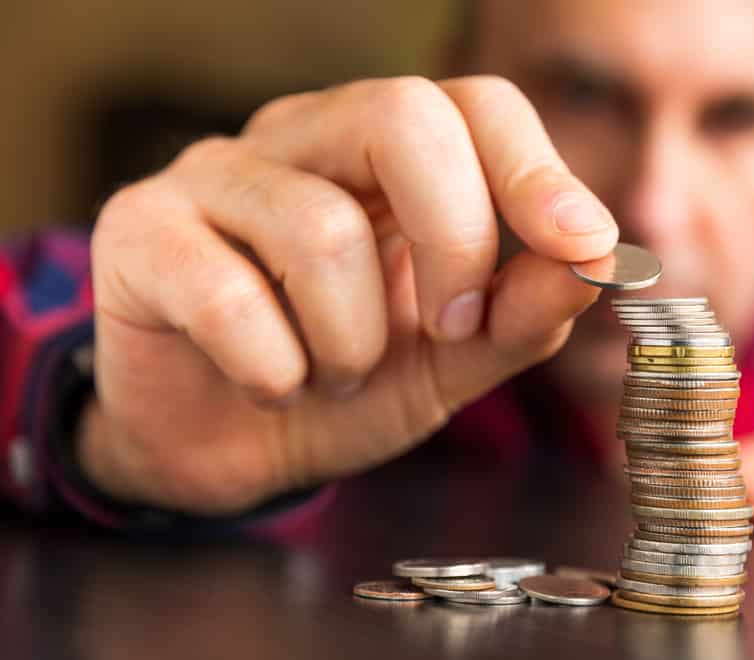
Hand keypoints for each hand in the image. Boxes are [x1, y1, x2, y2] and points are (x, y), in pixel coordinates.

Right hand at [84, 76, 618, 513]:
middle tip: (447, 330)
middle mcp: (300, 141)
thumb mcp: (450, 361)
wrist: (222, 443)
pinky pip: (227, 295)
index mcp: (384, 158)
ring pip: (320, 228)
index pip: (474, 106)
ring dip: (352, 341)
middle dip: (454, 244)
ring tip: (336, 375)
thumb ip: (519, 313)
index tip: (581, 244)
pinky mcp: (141, 230)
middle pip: (402, 119)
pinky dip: (274, 368)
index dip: (534, 170)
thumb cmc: (339, 383)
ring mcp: (214, 176)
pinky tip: (271, 383)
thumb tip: (596, 261)